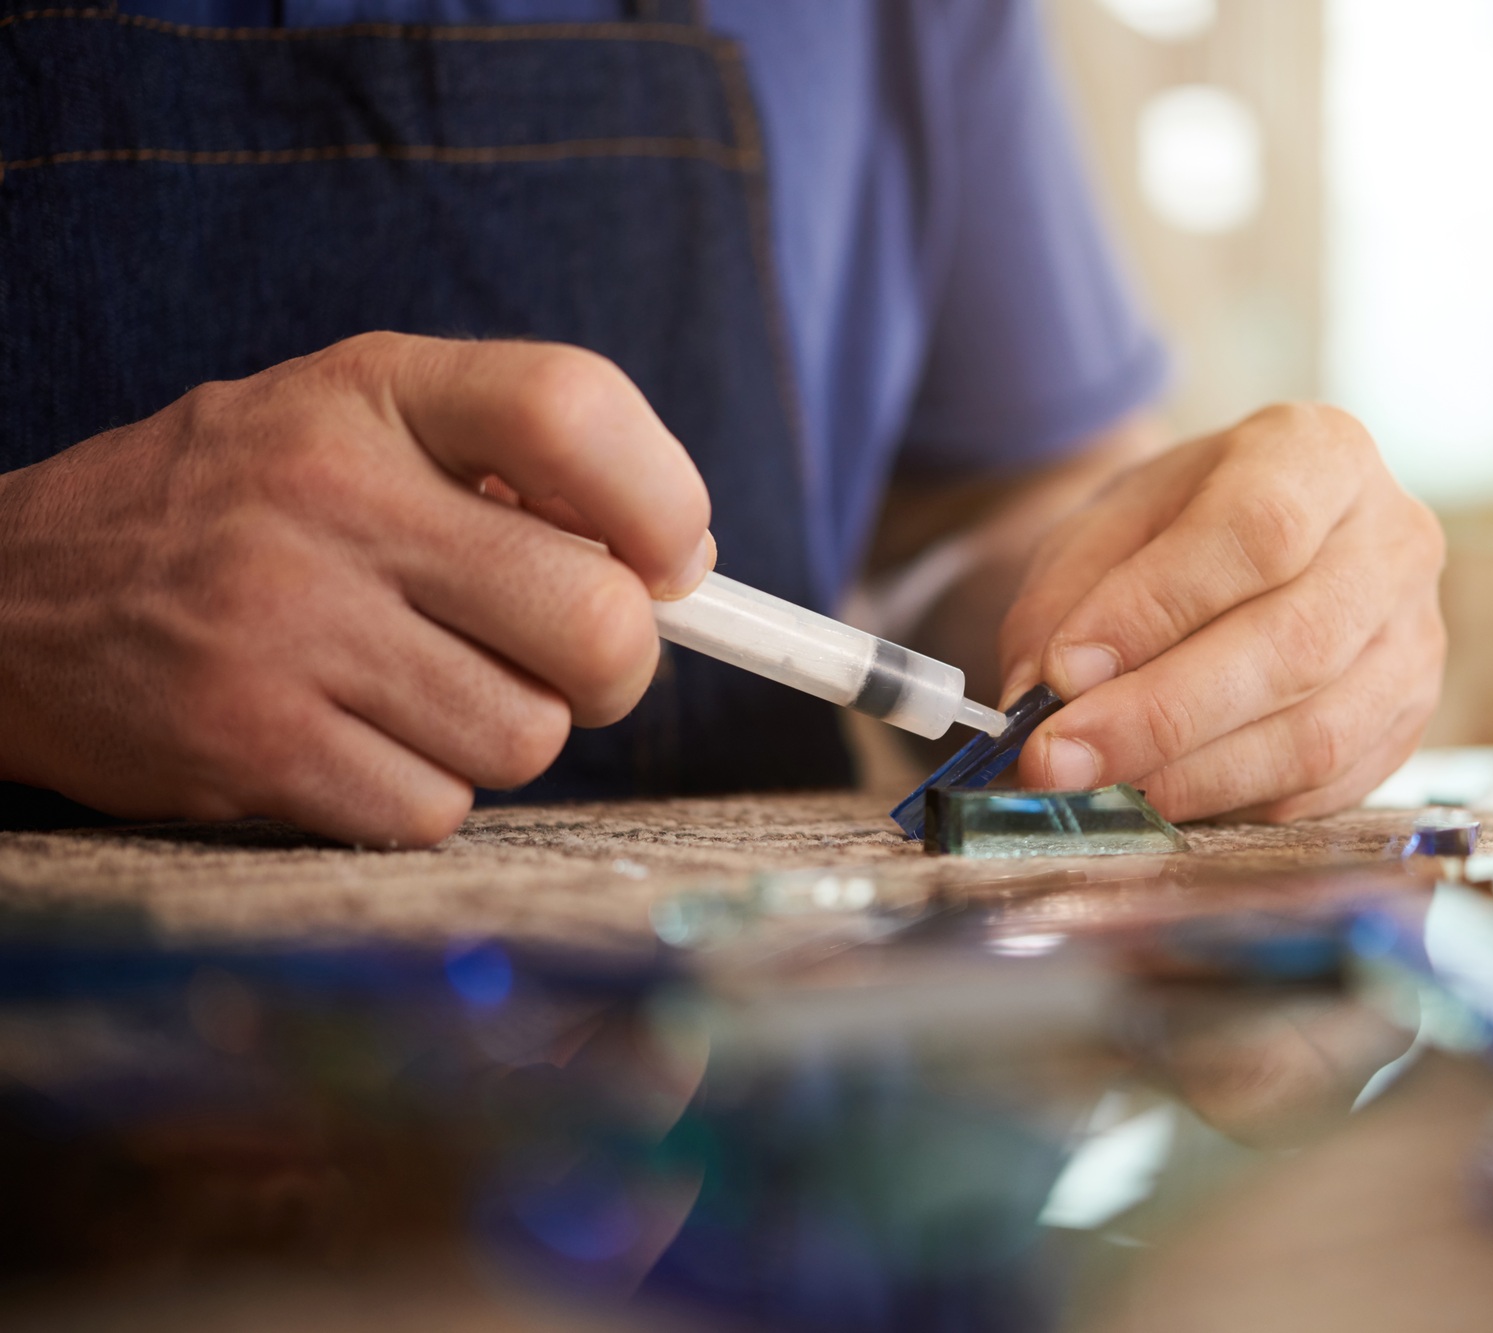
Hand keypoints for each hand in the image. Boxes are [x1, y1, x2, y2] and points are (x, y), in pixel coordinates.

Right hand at [0, 333, 709, 845]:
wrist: (10, 598)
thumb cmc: (234, 509)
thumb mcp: (356, 422)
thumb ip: (514, 467)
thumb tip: (684, 565)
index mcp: (372, 390)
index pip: (574, 409)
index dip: (663, 502)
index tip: (671, 560)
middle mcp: (331, 497)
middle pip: (595, 620)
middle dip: (613, 665)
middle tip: (562, 658)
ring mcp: (288, 626)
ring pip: (529, 736)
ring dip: (502, 733)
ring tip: (420, 689)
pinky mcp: (254, 745)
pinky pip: (439, 810)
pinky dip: (422, 795)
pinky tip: (354, 740)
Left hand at [998, 404, 1444, 822]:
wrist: (1252, 548)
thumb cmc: (1177, 531)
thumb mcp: (1104, 528)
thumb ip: (1065, 602)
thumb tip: (1042, 697)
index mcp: (1318, 453)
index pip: (1255, 531)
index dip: (1156, 610)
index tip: (1063, 671)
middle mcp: (1393, 539)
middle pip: (1294, 645)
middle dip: (1161, 716)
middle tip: (1058, 757)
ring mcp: (1416, 636)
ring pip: (1316, 732)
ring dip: (1192, 776)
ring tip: (1099, 786)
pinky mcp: (1410, 718)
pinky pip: (1327, 785)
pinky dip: (1234, 802)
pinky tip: (1163, 796)